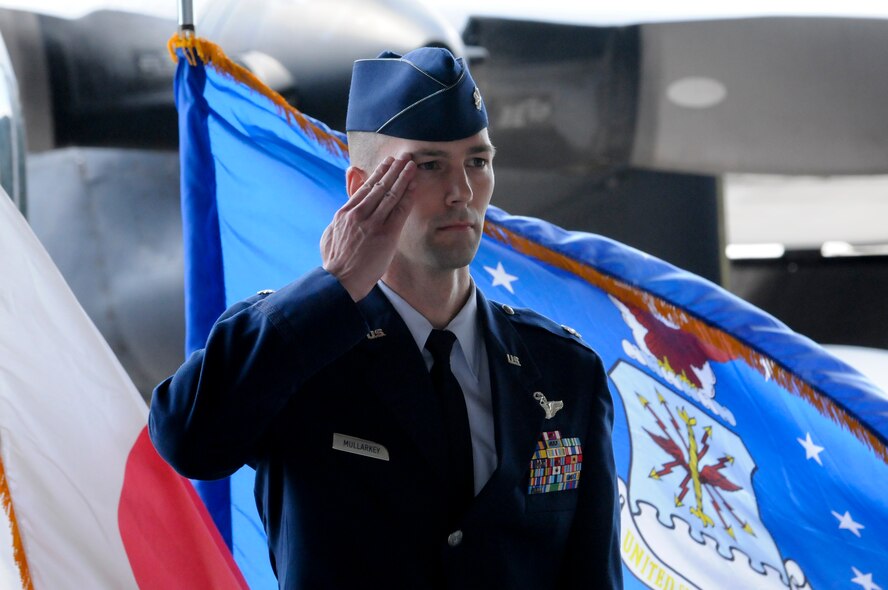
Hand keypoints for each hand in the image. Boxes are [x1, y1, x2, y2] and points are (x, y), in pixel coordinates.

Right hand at [321, 154, 415, 300]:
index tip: (388, 163)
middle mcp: (359, 214)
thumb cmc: (334, 262)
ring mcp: (373, 223)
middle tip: (404, 156)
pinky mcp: (385, 235)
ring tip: (412, 164)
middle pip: (380, 186)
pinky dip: (407, 196)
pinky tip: (414, 186)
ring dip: (403, 177)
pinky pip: (399, 211)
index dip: (378, 173)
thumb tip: (343, 208)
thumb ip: (339, 217)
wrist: (339, 281)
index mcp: (345, 213)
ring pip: (391, 194)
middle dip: (393, 169)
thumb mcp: (330, 234)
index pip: (365, 188)